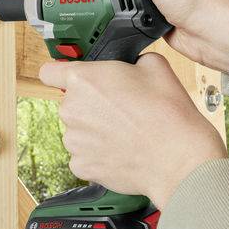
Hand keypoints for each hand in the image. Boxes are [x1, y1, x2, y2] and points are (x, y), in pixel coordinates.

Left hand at [39, 53, 226, 207]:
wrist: (178, 158)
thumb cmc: (167, 114)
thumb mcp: (154, 65)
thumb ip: (130, 62)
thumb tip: (129, 68)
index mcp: (83, 79)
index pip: (50, 72)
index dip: (60, 74)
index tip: (68, 78)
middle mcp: (71, 109)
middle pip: (71, 103)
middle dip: (90, 104)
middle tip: (119, 108)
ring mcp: (74, 140)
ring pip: (78, 130)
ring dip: (94, 130)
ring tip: (124, 133)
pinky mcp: (81, 165)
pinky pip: (84, 155)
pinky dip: (98, 154)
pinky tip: (121, 151)